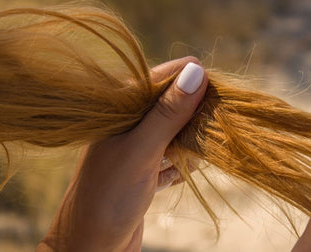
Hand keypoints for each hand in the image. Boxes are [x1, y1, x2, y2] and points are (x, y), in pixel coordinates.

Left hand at [36, 56, 207, 250]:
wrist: (90, 248)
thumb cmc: (107, 197)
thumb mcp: (140, 151)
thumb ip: (167, 113)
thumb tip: (196, 71)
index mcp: (118, 110)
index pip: (160, 79)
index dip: (190, 80)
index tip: (219, 88)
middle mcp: (127, 125)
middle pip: (171, 105)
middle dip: (194, 114)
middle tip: (213, 124)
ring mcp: (136, 148)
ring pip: (174, 132)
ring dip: (190, 142)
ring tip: (198, 153)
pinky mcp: (144, 171)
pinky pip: (172, 157)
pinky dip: (182, 164)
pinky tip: (184, 171)